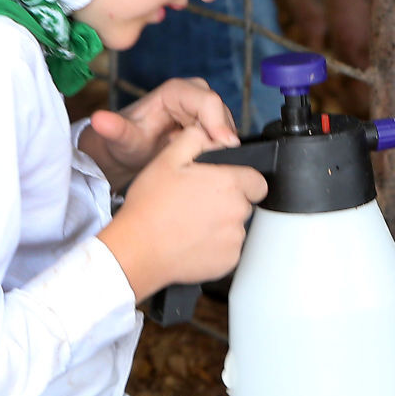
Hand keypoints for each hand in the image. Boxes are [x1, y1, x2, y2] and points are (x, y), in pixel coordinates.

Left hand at [78, 78, 237, 192]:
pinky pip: (225, 138)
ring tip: (202, 165)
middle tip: (211, 163)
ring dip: (220, 147)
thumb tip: (99, 120)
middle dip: (221, 139)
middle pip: (222, 114)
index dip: (219, 123)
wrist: (129, 152)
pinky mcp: (211, 125)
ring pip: (227, 127)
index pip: (208, 101)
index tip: (224, 146)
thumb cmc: (126, 142)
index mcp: (176, 91)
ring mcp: (205, 110)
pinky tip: (207, 163)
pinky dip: (220, 151)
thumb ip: (113, 129)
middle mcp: (194, 95)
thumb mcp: (120, 138)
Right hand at [97, 123, 266, 300]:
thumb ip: (194, 140)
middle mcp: (237, 211)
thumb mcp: (167, 160)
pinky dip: (215, 247)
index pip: (258, 180)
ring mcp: (234, 239)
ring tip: (191, 224)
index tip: (223, 185)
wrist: (137, 250)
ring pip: (236, 227)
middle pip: (245, 203)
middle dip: (227, 202)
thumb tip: (209, 133)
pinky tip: (192, 241)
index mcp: (228, 184)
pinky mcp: (229, 262)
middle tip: (198, 204)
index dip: (241, 180)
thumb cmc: (150, 207)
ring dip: (221, 225)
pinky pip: (229, 250)